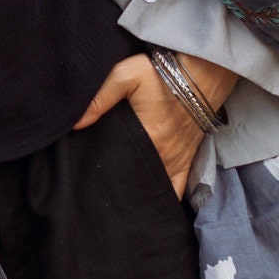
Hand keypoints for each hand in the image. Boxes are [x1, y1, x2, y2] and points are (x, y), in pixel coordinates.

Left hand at [72, 51, 235, 198]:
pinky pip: (178, 190)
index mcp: (147, 140)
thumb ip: (99, 98)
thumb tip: (75, 123)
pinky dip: (166, 199)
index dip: (103, 178)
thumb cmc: (163, 72)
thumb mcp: (126, 75)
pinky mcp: (187, 159)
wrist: (203, 70)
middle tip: (100, 196)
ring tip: (122, 204)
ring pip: (156, 191)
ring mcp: (177, 161)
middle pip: (136, 183)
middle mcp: (163, 156)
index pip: (119, 169)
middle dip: (119, 191)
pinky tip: (152, 208)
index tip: (89, 183)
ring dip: (140, 196)